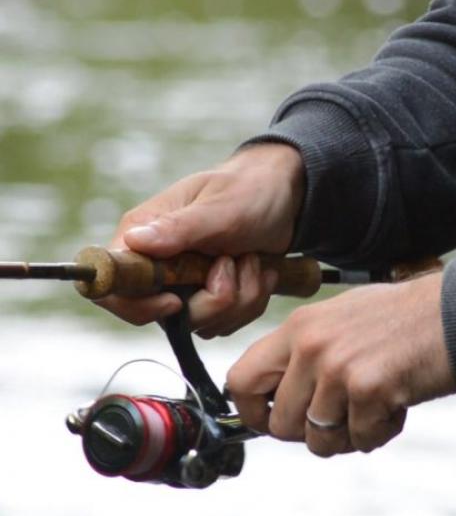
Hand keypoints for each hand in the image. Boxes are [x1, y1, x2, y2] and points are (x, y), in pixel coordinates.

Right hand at [97, 143, 304, 333]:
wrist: (282, 198)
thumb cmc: (246, 191)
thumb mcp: (219, 207)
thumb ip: (179, 228)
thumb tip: (133, 243)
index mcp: (143, 237)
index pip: (113, 286)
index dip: (137, 306)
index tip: (177, 300)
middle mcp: (157, 266)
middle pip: (166, 317)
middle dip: (214, 299)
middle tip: (235, 260)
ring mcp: (184, 286)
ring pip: (203, 324)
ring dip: (240, 297)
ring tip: (251, 259)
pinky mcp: (210, 299)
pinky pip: (226, 323)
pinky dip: (251, 301)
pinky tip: (259, 271)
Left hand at [227, 271, 455, 456]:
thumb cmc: (402, 319)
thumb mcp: (340, 321)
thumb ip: (305, 355)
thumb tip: (280, 398)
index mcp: (298, 327)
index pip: (240, 380)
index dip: (251, 412)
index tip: (271, 421)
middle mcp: (310, 346)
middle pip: (279, 424)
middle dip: (309, 432)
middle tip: (340, 419)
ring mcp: (337, 367)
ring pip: (317, 440)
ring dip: (347, 435)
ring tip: (372, 409)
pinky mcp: (368, 389)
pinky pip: (360, 440)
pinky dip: (379, 432)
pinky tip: (395, 406)